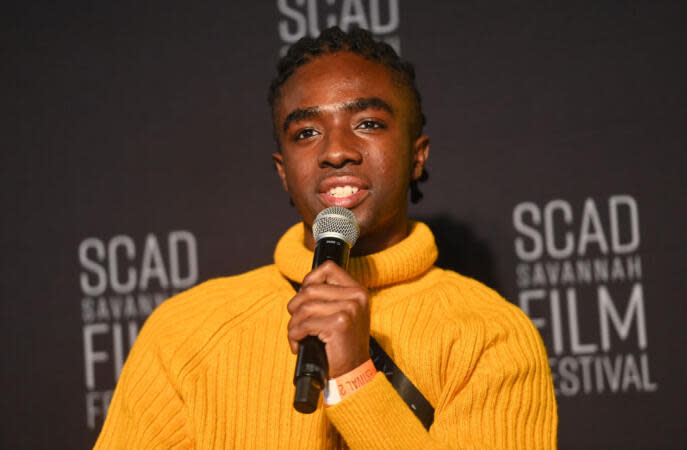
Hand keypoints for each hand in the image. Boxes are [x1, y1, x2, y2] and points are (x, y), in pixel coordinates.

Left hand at [287, 260, 370, 377]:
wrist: (354, 371)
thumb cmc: (343, 343)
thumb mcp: (344, 313)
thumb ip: (330, 296)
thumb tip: (304, 286)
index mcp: (358, 291)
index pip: (328, 268)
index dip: (309, 279)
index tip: (303, 296)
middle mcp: (356, 297)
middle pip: (310, 289)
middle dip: (295, 306)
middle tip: (296, 322)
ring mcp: (349, 310)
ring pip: (304, 307)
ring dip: (293, 324)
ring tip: (296, 336)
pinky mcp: (339, 324)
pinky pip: (304, 324)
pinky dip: (295, 335)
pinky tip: (298, 344)